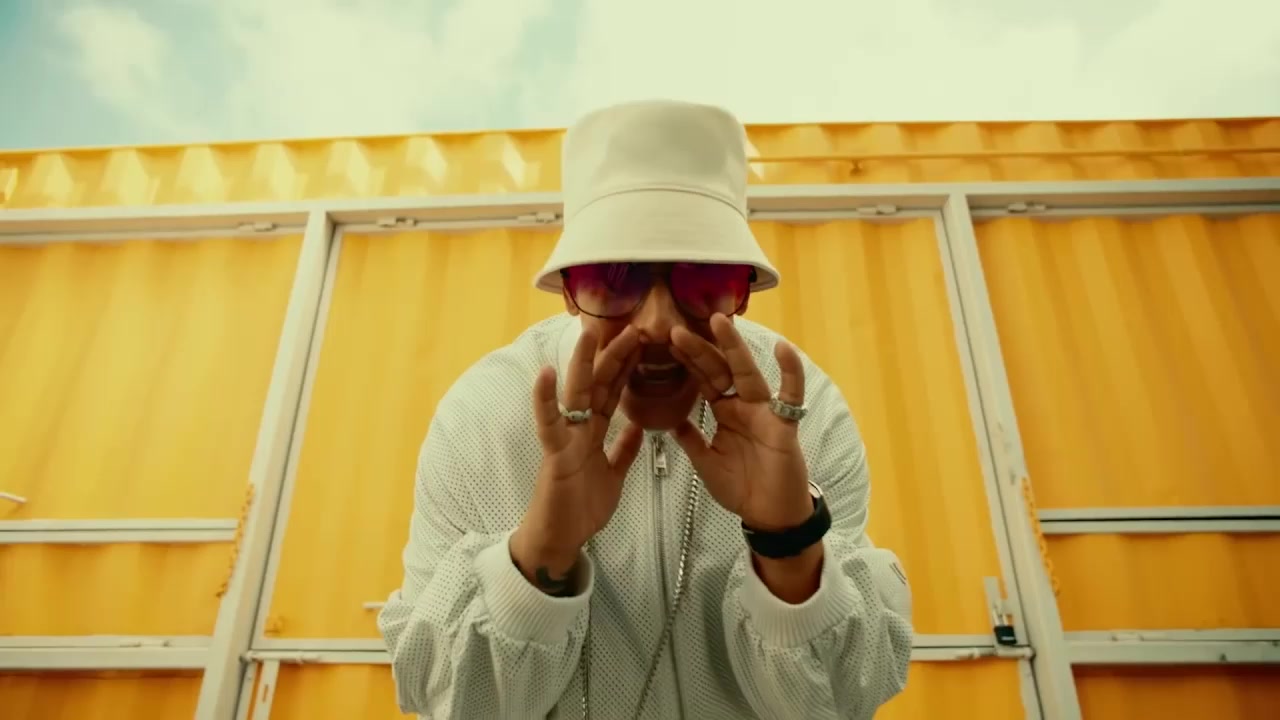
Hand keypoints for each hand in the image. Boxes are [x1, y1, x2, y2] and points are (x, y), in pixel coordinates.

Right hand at [510, 325, 644, 594]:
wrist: (561, 538)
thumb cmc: (581, 507)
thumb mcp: (613, 474)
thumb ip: (623, 450)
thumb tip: (638, 428)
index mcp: (595, 431)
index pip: (614, 392)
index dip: (628, 367)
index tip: (644, 342)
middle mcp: (580, 428)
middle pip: (599, 385)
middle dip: (614, 356)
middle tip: (633, 327)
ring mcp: (565, 437)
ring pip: (576, 394)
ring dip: (582, 364)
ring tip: (589, 334)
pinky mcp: (553, 453)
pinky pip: (549, 424)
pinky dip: (545, 399)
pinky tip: (545, 374)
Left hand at [669, 314, 811, 531]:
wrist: (769, 515)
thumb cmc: (741, 488)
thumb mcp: (706, 462)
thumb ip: (690, 439)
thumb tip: (669, 421)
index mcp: (724, 412)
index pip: (703, 380)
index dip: (686, 362)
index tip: (665, 342)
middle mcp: (743, 406)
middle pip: (719, 371)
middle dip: (699, 350)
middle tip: (675, 330)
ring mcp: (764, 412)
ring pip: (748, 373)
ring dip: (734, 347)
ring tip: (719, 322)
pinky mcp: (784, 424)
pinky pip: (790, 394)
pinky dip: (791, 372)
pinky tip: (785, 348)